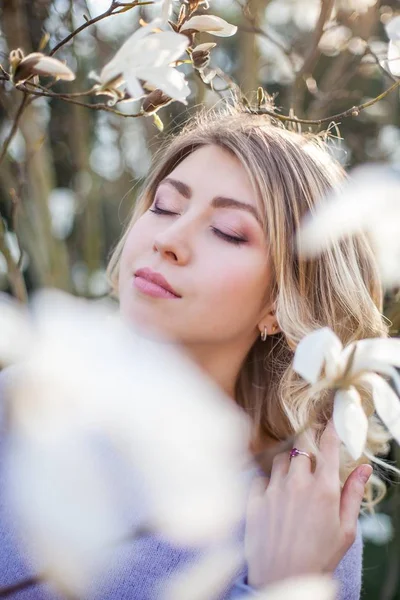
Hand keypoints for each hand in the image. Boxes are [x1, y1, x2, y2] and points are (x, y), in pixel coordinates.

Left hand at [245, 419, 371, 588]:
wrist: (283, 580)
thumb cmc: (319, 558)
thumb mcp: (346, 530)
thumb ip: (353, 494)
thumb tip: (364, 468)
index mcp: (324, 489)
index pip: (328, 445)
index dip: (331, 427)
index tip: (331, 416)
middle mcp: (297, 483)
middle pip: (301, 446)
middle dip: (308, 449)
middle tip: (311, 460)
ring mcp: (273, 490)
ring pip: (280, 459)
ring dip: (288, 464)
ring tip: (293, 482)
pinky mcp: (254, 499)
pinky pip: (260, 476)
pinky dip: (267, 481)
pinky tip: (273, 495)